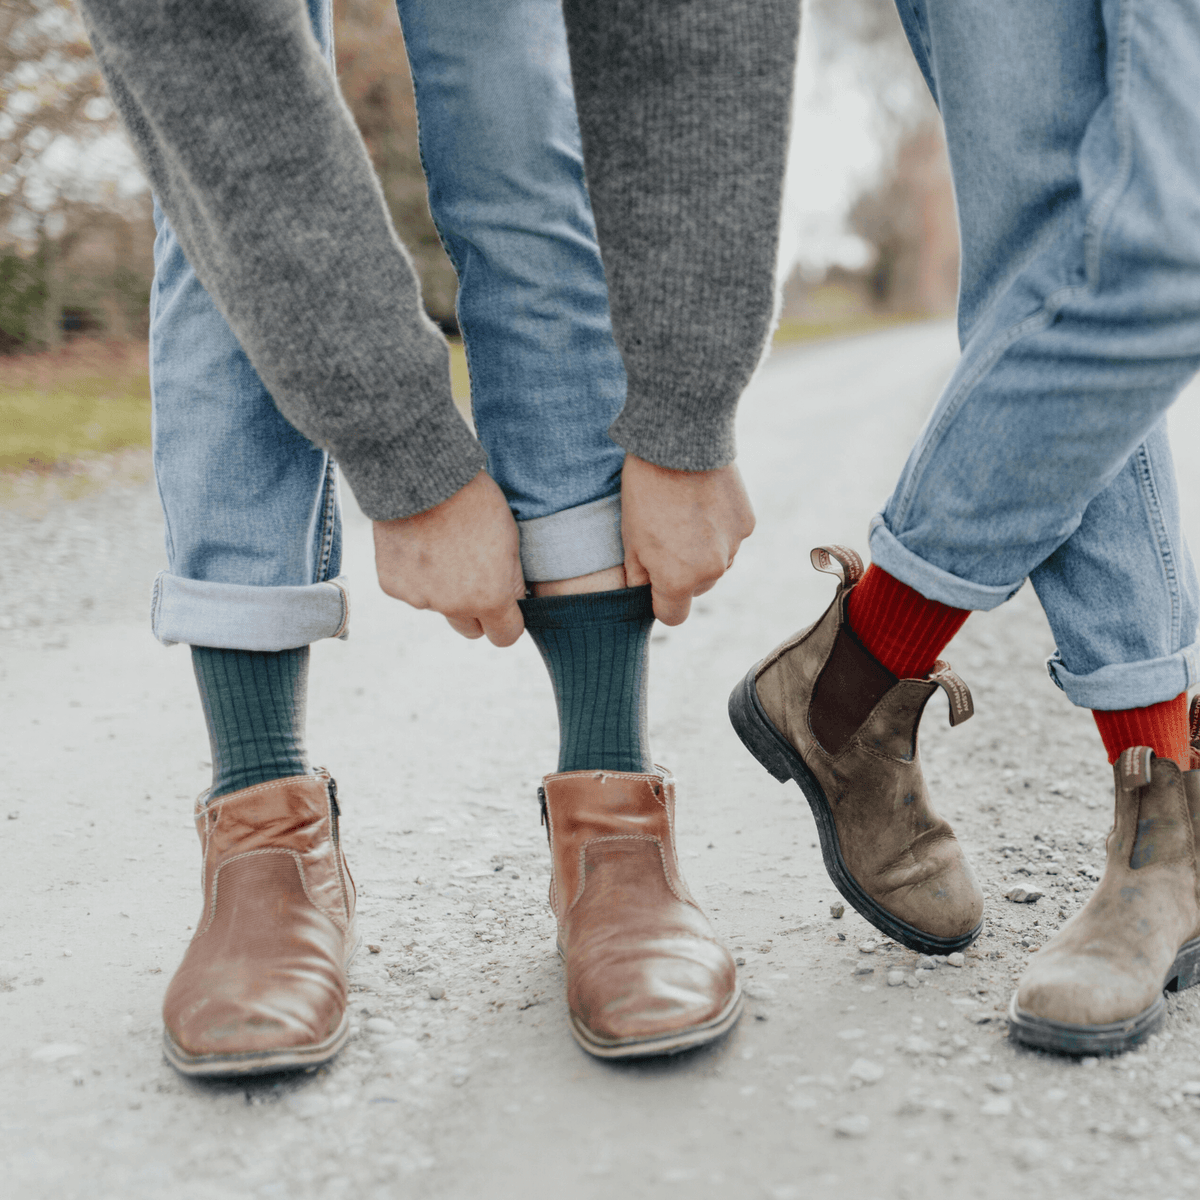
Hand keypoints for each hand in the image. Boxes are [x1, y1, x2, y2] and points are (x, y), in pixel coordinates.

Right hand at [373, 471, 524, 645]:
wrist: (422, 476)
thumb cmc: (474, 502)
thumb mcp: (510, 539)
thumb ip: (510, 579)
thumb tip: (512, 600)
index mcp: (489, 598)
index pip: (505, 636)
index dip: (507, 622)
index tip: (506, 609)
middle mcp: (453, 607)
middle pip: (469, 628)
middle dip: (475, 610)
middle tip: (473, 574)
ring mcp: (419, 598)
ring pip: (438, 606)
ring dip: (443, 588)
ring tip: (442, 546)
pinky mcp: (393, 585)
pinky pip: (411, 589)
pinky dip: (416, 574)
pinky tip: (419, 543)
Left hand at [621, 454, 754, 624]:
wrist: (679, 441)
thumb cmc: (645, 490)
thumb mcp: (629, 538)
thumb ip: (639, 576)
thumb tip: (644, 592)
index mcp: (678, 579)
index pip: (673, 615)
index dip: (661, 601)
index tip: (653, 583)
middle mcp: (712, 570)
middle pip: (697, 588)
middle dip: (682, 573)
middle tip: (666, 537)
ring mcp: (733, 547)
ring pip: (716, 564)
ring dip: (703, 552)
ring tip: (684, 516)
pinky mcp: (747, 524)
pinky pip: (731, 539)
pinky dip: (719, 529)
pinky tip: (703, 502)